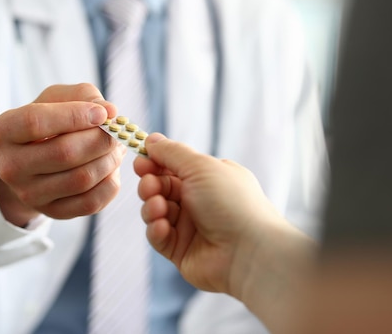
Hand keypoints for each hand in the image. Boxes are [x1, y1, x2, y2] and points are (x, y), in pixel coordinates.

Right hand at [0, 83, 125, 225]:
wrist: (34, 163)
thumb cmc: (48, 124)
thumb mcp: (57, 99)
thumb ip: (83, 96)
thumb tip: (110, 111)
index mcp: (4, 131)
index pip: (36, 122)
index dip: (75, 115)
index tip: (103, 114)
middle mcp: (10, 166)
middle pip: (64, 153)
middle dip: (100, 140)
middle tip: (116, 132)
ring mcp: (29, 194)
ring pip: (81, 178)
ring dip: (109, 160)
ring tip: (115, 148)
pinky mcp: (52, 212)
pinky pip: (91, 202)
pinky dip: (110, 182)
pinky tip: (110, 169)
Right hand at [133, 133, 282, 294]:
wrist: (249, 251)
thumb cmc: (231, 203)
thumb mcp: (200, 166)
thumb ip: (172, 152)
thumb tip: (152, 139)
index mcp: (208, 178)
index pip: (173, 166)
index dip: (155, 162)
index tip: (141, 159)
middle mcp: (199, 201)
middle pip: (161, 187)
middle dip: (151, 184)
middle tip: (150, 184)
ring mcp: (190, 227)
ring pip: (156, 211)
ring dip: (152, 206)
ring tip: (159, 206)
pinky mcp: (181, 251)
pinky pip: (158, 237)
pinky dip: (156, 230)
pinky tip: (162, 226)